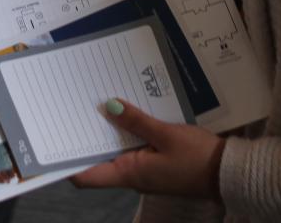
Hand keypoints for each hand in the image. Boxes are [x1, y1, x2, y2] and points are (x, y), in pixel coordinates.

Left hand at [68, 98, 224, 201]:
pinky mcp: (155, 162)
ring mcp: (144, 169)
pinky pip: (133, 147)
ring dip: (107, 132)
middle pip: (98, 160)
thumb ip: (136, 120)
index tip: (52, 141)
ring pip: (115, 151)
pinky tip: (124, 111)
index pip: (85, 176)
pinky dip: (126, 132)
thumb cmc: (197, 157)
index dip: (65, 163)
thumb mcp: (165, 134)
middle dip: (85, 137)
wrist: (228, 172)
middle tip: (73, 110)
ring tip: (95, 104)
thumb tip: (108, 107)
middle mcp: (131, 175)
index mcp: (128, 174)